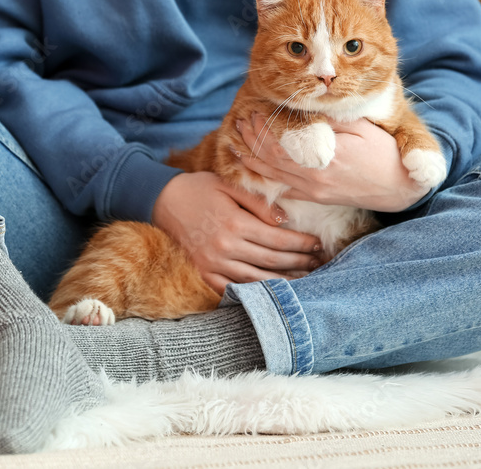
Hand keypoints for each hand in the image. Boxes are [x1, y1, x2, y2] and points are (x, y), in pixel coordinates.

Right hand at [151, 171, 322, 294]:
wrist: (161, 200)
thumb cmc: (198, 189)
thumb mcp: (228, 186)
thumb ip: (258, 203)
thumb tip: (284, 220)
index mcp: (235, 223)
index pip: (278, 238)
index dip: (302, 243)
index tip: (318, 244)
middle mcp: (225, 247)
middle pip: (272, 261)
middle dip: (300, 263)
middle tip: (319, 263)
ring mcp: (213, 264)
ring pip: (256, 280)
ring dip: (284, 282)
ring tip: (304, 281)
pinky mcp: (203, 274)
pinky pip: (232, 290)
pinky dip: (253, 293)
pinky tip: (270, 294)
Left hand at [236, 112, 430, 211]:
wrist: (400, 187)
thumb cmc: (384, 153)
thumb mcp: (361, 128)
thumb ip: (331, 121)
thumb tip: (304, 108)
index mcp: (325, 157)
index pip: (282, 143)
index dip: (263, 129)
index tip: (254, 112)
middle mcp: (315, 178)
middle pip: (271, 160)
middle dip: (252, 141)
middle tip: (240, 123)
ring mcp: (315, 191)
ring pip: (274, 177)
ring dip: (253, 159)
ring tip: (238, 143)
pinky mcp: (318, 199)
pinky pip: (285, 191)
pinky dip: (266, 181)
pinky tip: (255, 170)